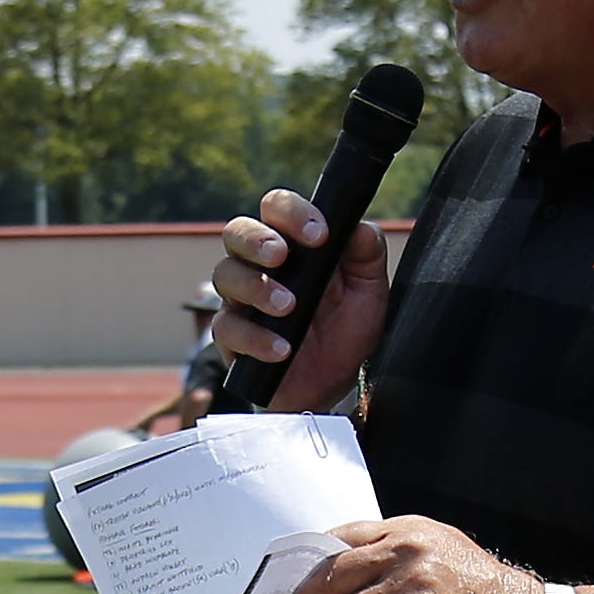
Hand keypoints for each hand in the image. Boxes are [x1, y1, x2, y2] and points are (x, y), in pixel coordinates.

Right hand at [206, 185, 391, 393]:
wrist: (334, 385)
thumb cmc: (345, 329)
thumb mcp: (368, 291)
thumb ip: (368, 256)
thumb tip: (360, 228)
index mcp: (292, 244)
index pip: (277, 209)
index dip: (293, 213)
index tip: (319, 234)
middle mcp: (259, 266)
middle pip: (236, 231)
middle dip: (256, 240)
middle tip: (281, 257)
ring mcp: (241, 300)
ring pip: (225, 275)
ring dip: (256, 288)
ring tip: (287, 307)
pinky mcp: (232, 337)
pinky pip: (227, 328)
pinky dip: (255, 337)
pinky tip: (281, 348)